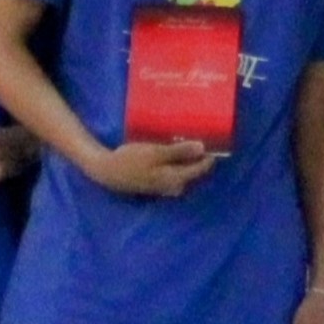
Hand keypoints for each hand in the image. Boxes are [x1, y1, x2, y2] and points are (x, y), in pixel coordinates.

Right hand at [82, 137, 216, 199]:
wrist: (107, 171)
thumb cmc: (131, 160)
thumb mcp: (156, 153)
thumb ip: (179, 152)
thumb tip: (202, 148)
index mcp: (176, 178)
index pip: (201, 168)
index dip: (210, 155)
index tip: (217, 140)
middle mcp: (174, 186)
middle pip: (193, 171)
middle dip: (199, 156)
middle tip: (204, 137)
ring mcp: (165, 186)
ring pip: (183, 171)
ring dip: (187, 158)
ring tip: (190, 141)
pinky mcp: (157, 183)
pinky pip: (174, 171)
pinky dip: (177, 161)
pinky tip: (173, 150)